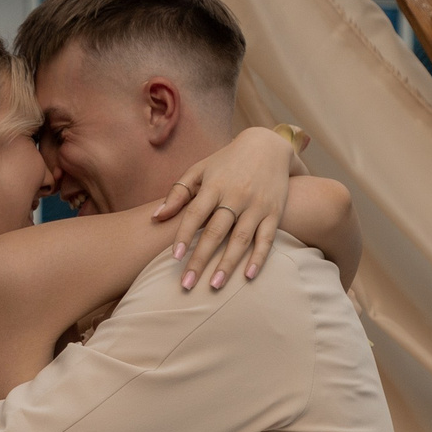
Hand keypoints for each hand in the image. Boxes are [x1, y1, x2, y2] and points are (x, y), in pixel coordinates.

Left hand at [151, 126, 297, 290]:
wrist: (268, 145)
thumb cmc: (226, 162)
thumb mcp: (200, 170)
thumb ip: (178, 193)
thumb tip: (157, 217)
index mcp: (214, 185)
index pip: (195, 214)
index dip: (184, 236)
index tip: (174, 258)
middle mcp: (236, 196)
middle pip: (215, 232)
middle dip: (200, 259)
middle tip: (187, 284)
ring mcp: (256, 205)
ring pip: (240, 239)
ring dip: (227, 264)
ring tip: (214, 286)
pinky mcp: (274, 212)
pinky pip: (266, 238)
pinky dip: (258, 258)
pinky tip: (248, 276)